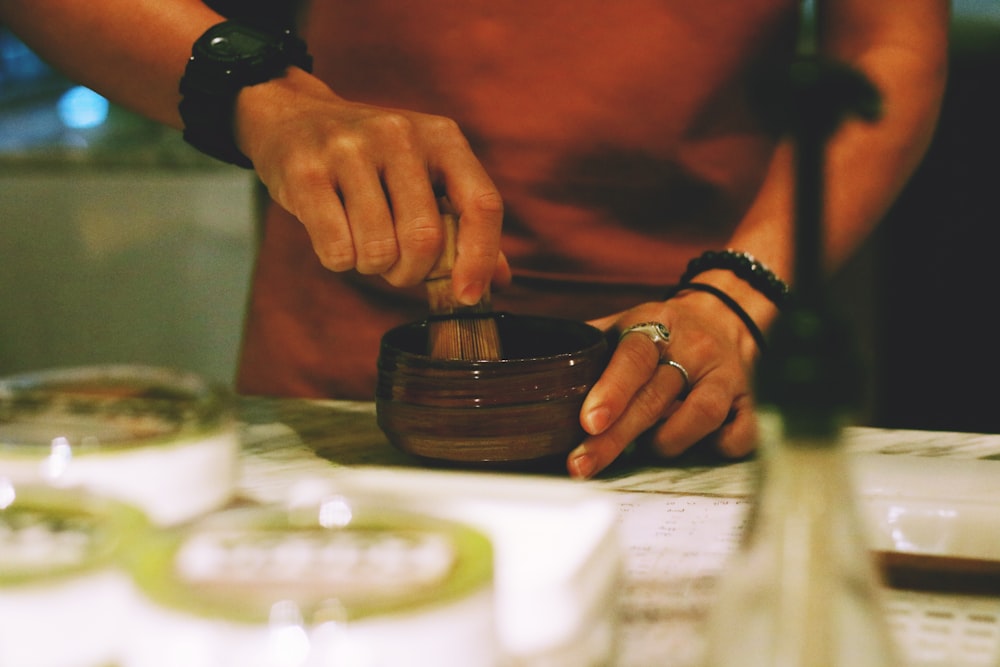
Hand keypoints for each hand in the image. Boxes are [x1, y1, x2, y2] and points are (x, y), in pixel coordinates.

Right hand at [234, 67, 510, 302]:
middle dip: (411, 272)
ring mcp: (350, 149)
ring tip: (364, 246)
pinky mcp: (306, 171)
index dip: (480, 258)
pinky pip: (337, 250)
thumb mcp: (425, 175)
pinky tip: (336, 237)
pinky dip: (340, 261)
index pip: (481, 204)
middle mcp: (400, 134)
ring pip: (378, 251)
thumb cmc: (372, 161)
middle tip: (397, 268)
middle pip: (425, 239)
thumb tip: (498, 281)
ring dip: (373, 268)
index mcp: (443, 137)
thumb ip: (462, 224)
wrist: (293, 117)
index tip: (467, 296)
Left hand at [567, 288, 764, 477]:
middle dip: (616, 438)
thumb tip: (538, 366)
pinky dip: (718, 447)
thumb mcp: (625, 324)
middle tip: (583, 464)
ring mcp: (725, 375)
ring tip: (648, 448)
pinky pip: (740, 433)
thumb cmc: (663, 331)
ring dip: (667, 441)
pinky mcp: (750, 401)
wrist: (725, 317)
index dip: (611, 390)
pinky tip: (698, 446)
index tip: (588, 422)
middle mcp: (693, 349)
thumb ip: (589, 345)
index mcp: (655, 326)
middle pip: (654, 397)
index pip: (632, 357)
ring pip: (700, 415)